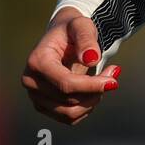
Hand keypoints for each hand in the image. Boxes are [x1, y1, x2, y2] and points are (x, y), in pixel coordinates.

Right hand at [21, 6, 120, 125]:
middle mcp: (31, 82)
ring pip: (70, 113)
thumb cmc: (72, 30)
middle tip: (113, 74)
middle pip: (69, 100)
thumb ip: (86, 39)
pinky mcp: (44, 107)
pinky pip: (69, 118)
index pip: (66, 84)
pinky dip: (86, 108)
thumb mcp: (82, 26)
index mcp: (37, 61)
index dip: (92, 86)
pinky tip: (93, 91)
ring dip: (92, 101)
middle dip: (96, 90)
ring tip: (103, 82)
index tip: (113, 81)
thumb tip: (91, 58)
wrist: (63, 38)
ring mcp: (36, 97)